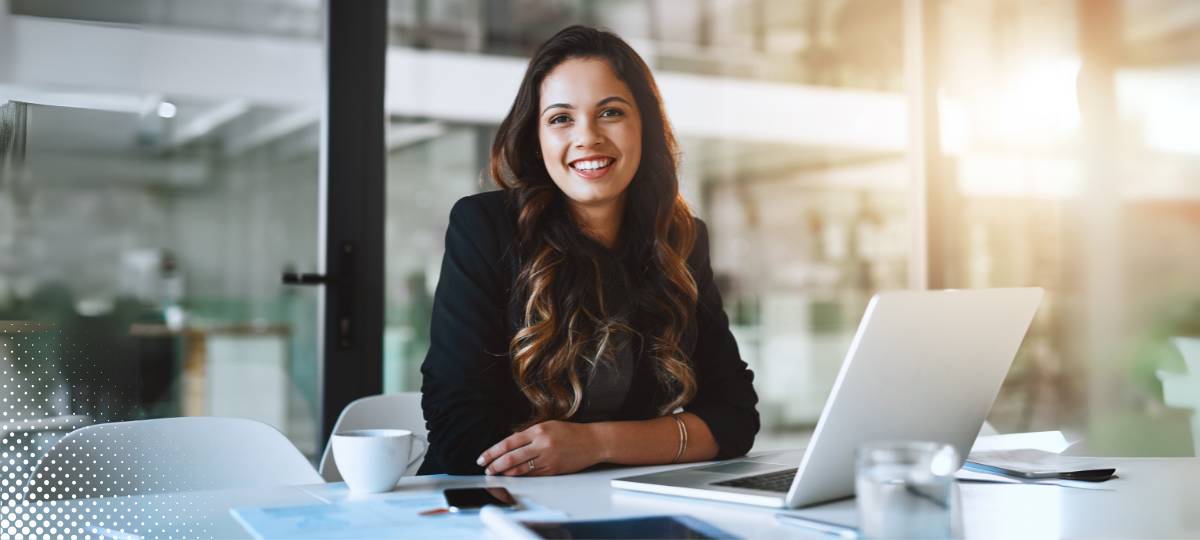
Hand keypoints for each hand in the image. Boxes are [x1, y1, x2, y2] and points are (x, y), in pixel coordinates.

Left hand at [477, 420, 603, 475]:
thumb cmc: (570, 433)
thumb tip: (510, 444)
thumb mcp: (548, 426)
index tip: (483, 458)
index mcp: (538, 430)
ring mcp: (548, 458)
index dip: (493, 452)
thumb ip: (529, 434)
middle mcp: (542, 444)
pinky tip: (513, 478)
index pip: (509, 443)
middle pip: (511, 457)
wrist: (593, 442)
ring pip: (520, 469)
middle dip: (495, 465)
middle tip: (487, 469)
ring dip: (505, 473)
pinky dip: (520, 477)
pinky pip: (532, 476)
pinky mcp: (554, 470)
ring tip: (496, 475)